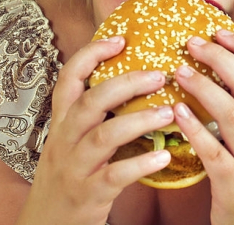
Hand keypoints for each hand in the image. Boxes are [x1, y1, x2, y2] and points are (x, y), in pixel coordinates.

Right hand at [21, 37, 175, 224]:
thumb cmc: (72, 176)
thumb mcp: (74, 141)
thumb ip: (99, 115)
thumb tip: (139, 82)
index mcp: (63, 123)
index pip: (69, 79)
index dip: (91, 55)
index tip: (120, 39)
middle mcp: (65, 141)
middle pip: (89, 102)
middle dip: (124, 84)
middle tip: (160, 75)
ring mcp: (74, 168)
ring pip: (102, 136)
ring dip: (138, 121)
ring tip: (169, 112)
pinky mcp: (87, 195)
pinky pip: (113, 176)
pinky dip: (139, 164)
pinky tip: (163, 157)